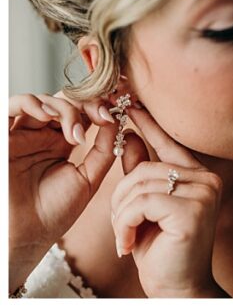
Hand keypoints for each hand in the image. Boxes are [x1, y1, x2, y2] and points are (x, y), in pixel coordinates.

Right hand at [8, 94, 117, 285]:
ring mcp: (21, 135)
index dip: (99, 106)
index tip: (115, 115)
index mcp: (62, 143)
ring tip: (75, 130)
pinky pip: (10, 107)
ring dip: (62, 106)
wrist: (27, 236)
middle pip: (63, 101)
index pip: (81, 111)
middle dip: (86, 103)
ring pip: (41, 100)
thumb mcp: (89, 178)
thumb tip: (118, 120)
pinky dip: (31, 103)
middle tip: (100, 117)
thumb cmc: (55, 212)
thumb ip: (104, 150)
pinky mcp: (3, 139)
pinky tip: (49, 117)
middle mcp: (40, 135)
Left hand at [109, 106, 225, 296]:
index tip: (130, 107)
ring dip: (122, 215)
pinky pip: (141, 203)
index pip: (170, 144)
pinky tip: (129, 243)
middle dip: (122, 198)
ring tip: (126, 238)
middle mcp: (207, 181)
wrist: (177, 286)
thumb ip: (141, 173)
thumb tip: (130, 137)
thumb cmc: (163, 250)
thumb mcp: (145, 208)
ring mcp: (203, 195)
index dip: (149, 125)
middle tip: (122, 227)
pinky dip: (126, 224)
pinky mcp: (191, 211)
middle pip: (145, 169)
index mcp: (199, 177)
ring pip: (139, 186)